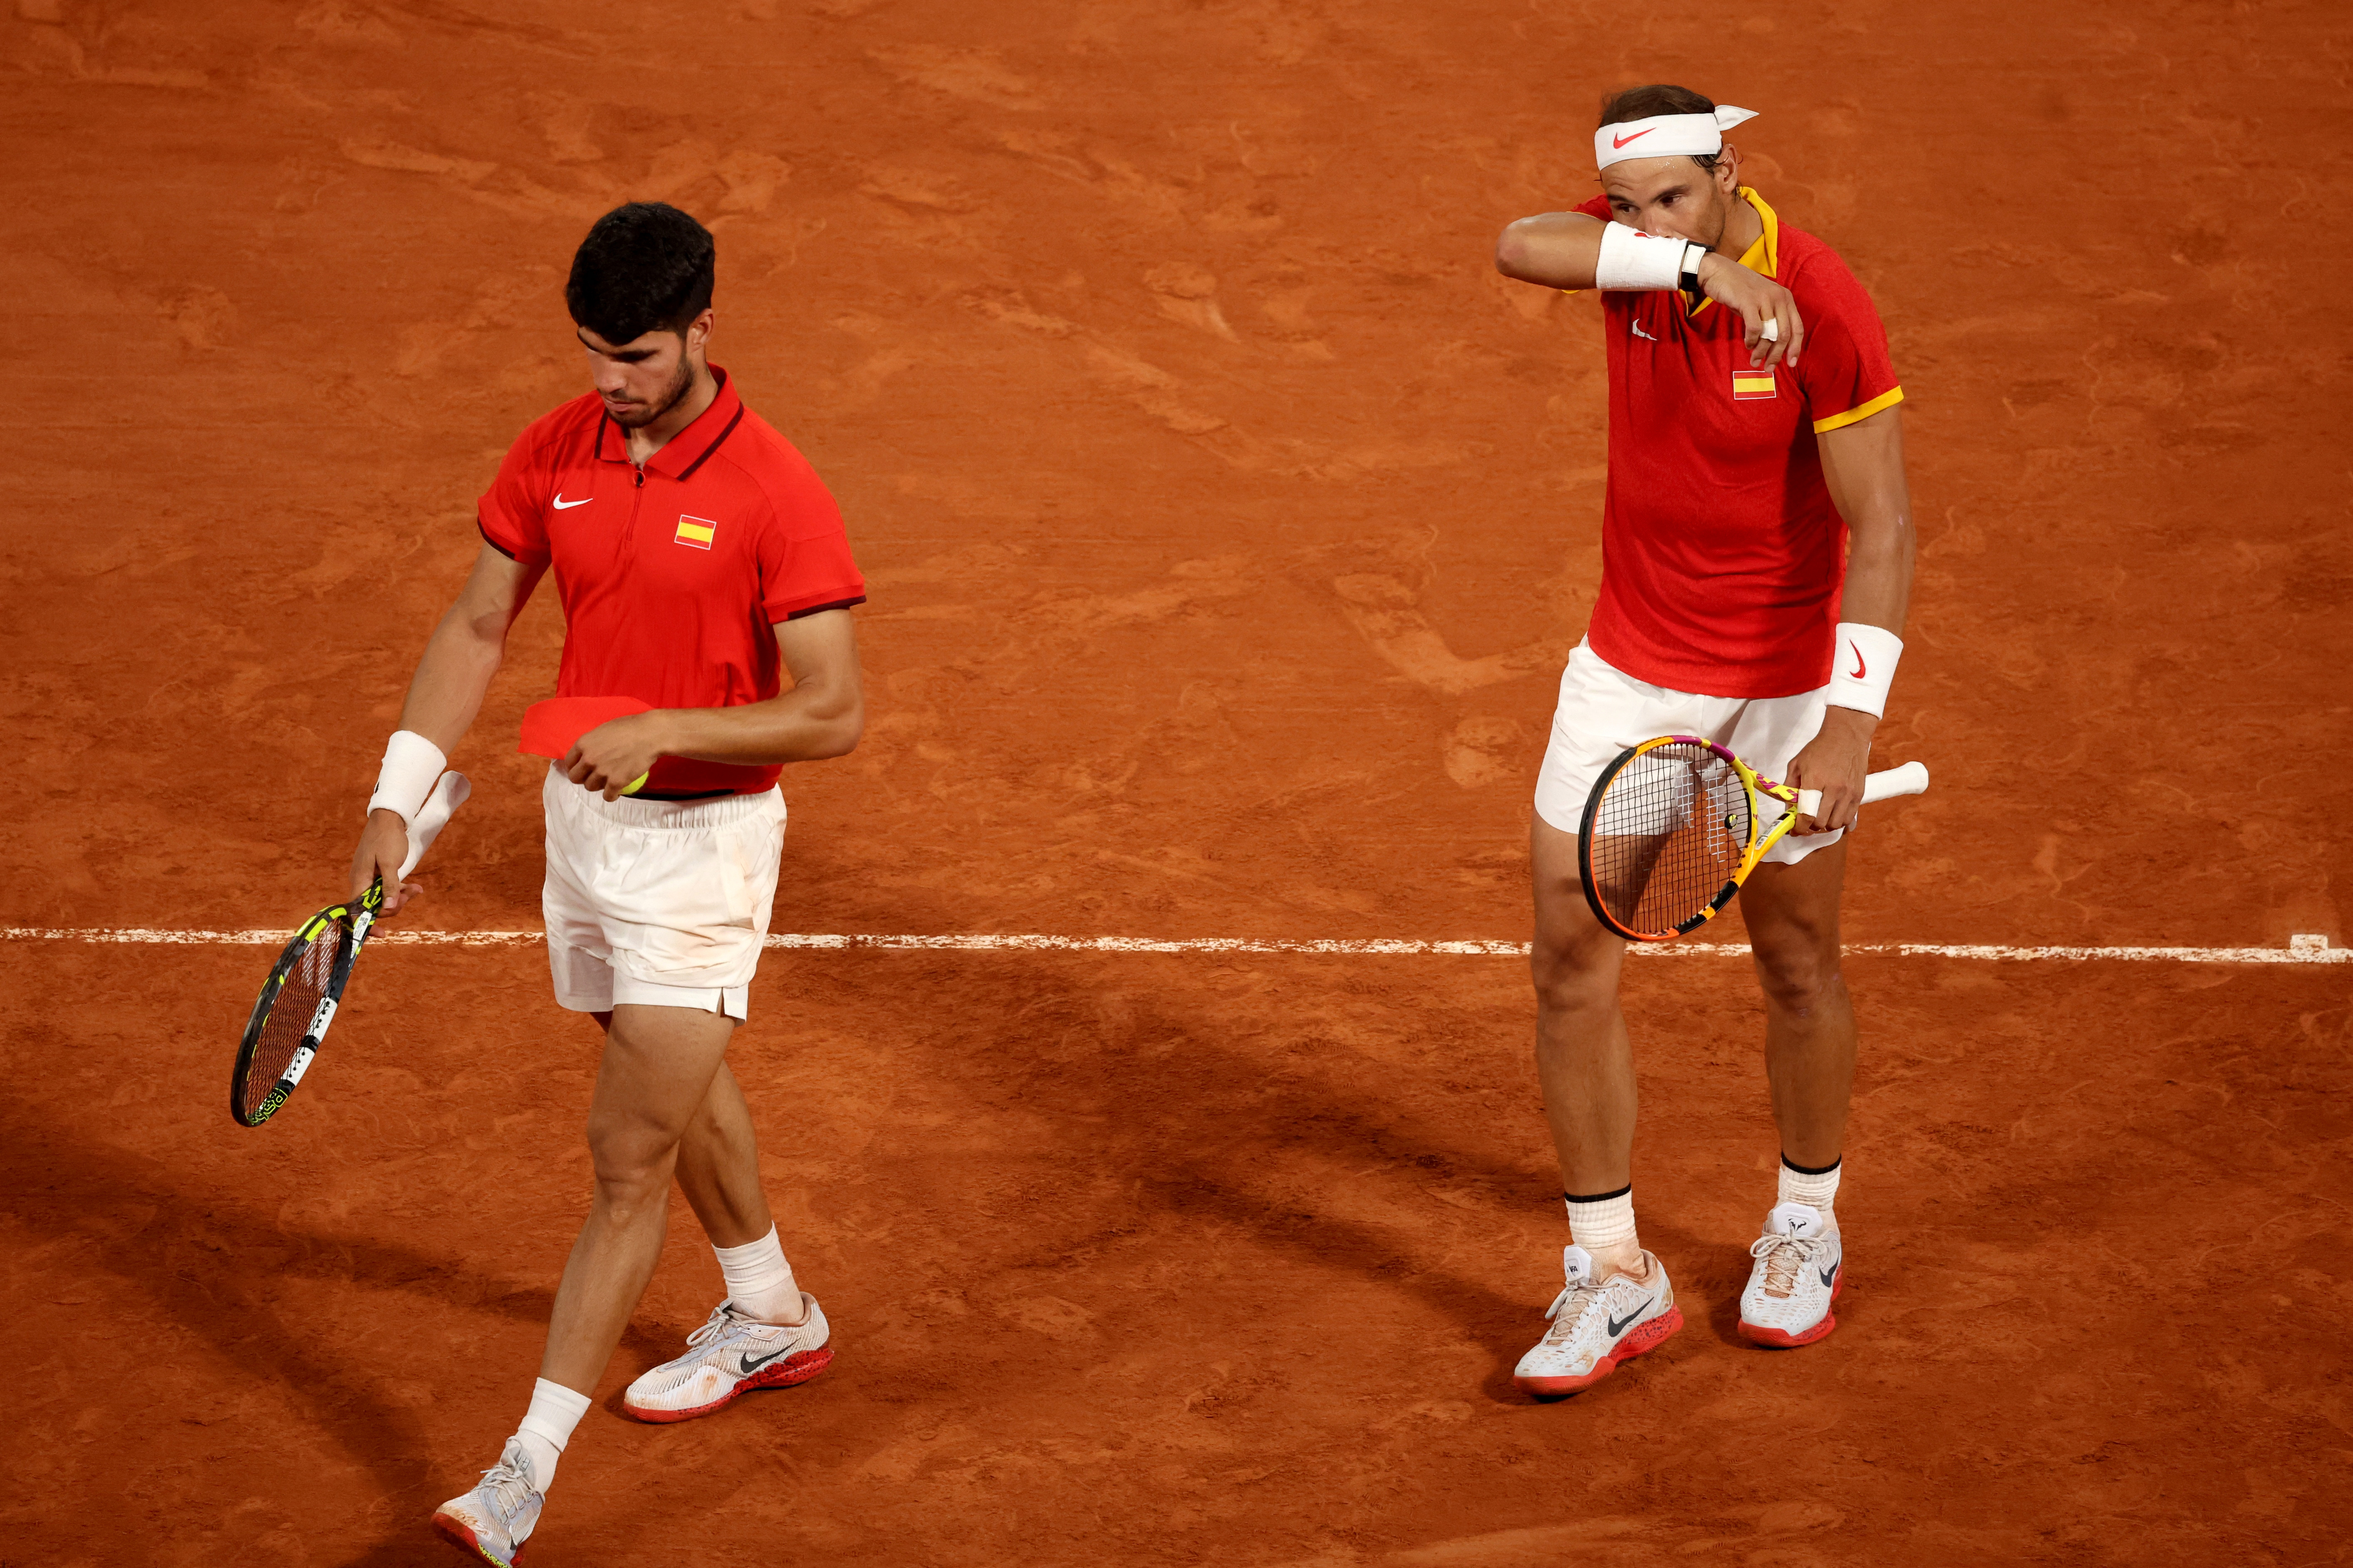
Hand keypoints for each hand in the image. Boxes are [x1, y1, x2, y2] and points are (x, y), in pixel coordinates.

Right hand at [350, 807, 424, 915]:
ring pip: (383, 899)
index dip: (367, 924)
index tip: (382, 934)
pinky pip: (387, 890)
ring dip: (400, 897)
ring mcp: (369, 879)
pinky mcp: (378, 875)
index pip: (357, 911)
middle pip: (374, 907)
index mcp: (358, 880)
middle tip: (411, 894)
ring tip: (416, 889)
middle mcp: (360, 882)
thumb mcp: (391, 863)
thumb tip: (389, 908)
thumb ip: (390, 886)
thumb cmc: (387, 838)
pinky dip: (400, 890)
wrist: (389, 819)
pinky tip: (415, 887)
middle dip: (394, 906)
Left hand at [565, 710, 669, 799]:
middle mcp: (589, 759)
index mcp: (583, 744)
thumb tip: (589, 751)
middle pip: (575, 778)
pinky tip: (616, 792)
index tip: (582, 768)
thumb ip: (592, 743)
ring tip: (607, 782)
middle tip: (594, 776)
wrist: (650, 735)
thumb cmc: (630, 727)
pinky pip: (607, 796)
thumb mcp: (603, 730)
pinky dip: (611, 795)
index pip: (568, 762)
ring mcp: (602, 772)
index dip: (575, 767)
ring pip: (590, 787)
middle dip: (583, 778)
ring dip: (598, 786)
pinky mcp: (616, 782)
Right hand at [1696, 253, 1803, 368]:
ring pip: (1770, 334)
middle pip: (1785, 334)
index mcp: (1786, 298)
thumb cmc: (1739, 290)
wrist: (1718, 271)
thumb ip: (1771, 318)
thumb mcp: (1761, 302)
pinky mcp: (1749, 301)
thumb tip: (1775, 345)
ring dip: (1762, 352)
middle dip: (1777, 355)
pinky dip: (1751, 341)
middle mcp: (1779, 297)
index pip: (1797, 327)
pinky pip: (1755, 328)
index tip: (1790, 364)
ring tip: (1754, 361)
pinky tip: (1747, 344)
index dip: (1795, 348)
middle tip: (1768, 368)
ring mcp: (1765, 298)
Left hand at [1782, 707, 1874, 834]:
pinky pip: (1849, 817)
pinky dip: (1839, 821)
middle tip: (1806, 822)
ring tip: (1820, 818)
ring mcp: (1848, 792)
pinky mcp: (1859, 793)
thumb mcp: (1797, 764)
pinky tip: (1833, 815)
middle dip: (1810, 827)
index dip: (1799, 827)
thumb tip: (1788, 809)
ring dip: (1826, 825)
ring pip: (1836, 824)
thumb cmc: (1820, 748)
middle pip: (1821, 823)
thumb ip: (1790, 787)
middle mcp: (1834, 788)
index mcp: (1815, 780)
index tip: (1795, 830)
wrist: (1846, 735)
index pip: (1807, 814)